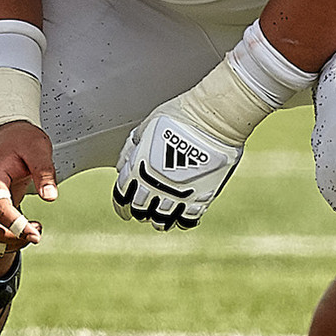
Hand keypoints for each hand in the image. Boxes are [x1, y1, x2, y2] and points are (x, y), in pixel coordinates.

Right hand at [0, 119, 53, 257]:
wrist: (4, 133)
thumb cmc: (17, 139)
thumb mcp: (37, 148)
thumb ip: (44, 172)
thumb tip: (50, 196)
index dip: (16, 225)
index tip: (34, 234)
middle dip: (13, 238)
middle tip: (36, 233)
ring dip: (10, 241)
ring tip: (33, 229)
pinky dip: (8, 236)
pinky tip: (26, 227)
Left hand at [113, 106, 243, 229]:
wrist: (214, 119)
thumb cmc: (181, 116)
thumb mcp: (147, 127)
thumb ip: (132, 149)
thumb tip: (122, 165)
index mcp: (138, 169)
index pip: (121, 198)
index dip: (121, 206)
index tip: (123, 210)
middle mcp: (155, 185)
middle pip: (140, 211)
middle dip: (139, 212)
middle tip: (143, 210)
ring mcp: (178, 194)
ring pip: (162, 220)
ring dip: (159, 219)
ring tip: (162, 216)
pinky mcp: (201, 198)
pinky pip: (187, 220)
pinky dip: (182, 220)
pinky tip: (183, 214)